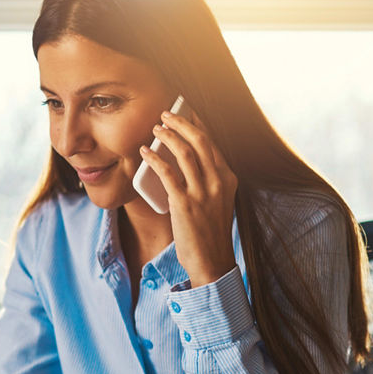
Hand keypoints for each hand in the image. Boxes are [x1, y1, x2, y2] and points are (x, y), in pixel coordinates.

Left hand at [139, 110, 237, 286]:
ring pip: (185, 152)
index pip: (212, 143)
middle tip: (166, 113)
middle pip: (200, 141)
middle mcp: (218, 182)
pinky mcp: (185, 204)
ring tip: (155, 127)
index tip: (185, 111)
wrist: (212, 262)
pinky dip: (154, 158)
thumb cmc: (210, 233)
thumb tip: (185, 159)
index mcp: (228, 179)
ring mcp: (202, 192)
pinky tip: (144, 152)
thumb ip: (208, 181)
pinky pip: (167, 173)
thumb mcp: (218, 202)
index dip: (197, 124)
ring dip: (168, 135)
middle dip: (182, 122)